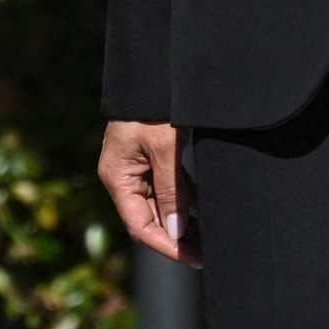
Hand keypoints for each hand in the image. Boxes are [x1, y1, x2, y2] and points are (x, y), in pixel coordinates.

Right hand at [99, 120, 197, 264]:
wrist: (153, 70)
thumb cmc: (155, 107)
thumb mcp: (165, 149)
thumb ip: (171, 192)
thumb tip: (176, 232)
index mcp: (117, 176)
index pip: (139, 226)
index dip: (166, 245)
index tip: (194, 258)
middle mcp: (123, 175)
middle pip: (149, 218)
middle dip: (178, 236)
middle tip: (208, 250)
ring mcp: (135, 166)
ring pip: (159, 204)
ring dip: (182, 220)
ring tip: (210, 235)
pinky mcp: (149, 156)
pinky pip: (166, 186)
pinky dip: (184, 199)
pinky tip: (204, 208)